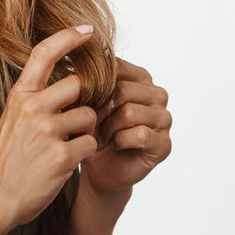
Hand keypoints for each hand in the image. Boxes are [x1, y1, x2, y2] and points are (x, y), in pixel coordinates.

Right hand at [0, 24, 102, 229]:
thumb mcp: (15, 119)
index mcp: (20, 96)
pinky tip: (66, 162)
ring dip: (86, 132)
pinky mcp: (61, 155)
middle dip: (85, 102)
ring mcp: (46, 131)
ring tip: (65, 147)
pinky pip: (91, 143)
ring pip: (89, 117)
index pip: (44, 54)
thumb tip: (77, 83)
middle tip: (76, 122)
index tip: (87, 30)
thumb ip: (39, 99)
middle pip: (79, 85)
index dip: (67, 37)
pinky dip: (85, 153)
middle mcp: (32, 108)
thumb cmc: (10, 159)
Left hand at [80, 56, 171, 198]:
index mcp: (140, 77)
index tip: (80, 100)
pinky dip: (120, 142)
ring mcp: (164, 118)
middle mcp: (157, 94)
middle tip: (90, 124)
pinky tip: (114, 146)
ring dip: (108, 128)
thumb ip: (84, 83)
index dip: (94, 86)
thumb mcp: (83, 103)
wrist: (98, 168)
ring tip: (101, 136)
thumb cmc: (91, 131)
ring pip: (130, 112)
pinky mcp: (164, 143)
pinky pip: (140, 134)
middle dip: (99, 110)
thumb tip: (69, 65)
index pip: (117, 67)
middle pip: (123, 90)